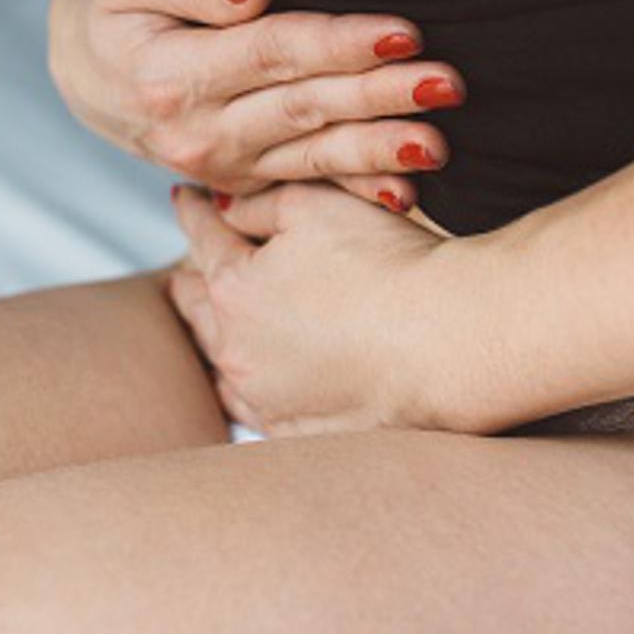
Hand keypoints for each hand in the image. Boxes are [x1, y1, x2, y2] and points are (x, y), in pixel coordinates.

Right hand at [48, 0, 464, 208]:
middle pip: (304, 108)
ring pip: (313, 155)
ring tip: (440, 144)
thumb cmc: (122, 9)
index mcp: (171, 76)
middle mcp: (196, 132)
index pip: (272, 53)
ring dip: (379, 150)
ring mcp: (222, 165)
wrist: (90, 75)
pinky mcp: (242, 181)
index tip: (402, 30)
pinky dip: (356, 190)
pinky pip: (307, 186)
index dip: (338, 43)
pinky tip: (405, 194)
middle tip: (447, 84)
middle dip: (379, 97)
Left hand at [167, 182, 482, 436]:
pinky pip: (254, 409)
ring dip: (216, 339)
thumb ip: (260, 206)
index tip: (186, 200)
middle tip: (183, 271)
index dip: (194, 213)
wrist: (450, 341)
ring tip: (212, 326)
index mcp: (233, 288)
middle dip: (191, 282)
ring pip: (221, 364)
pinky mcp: (297, 433)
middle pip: (198, 307)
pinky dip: (247, 389)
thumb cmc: (389, 265)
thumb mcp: (315, 207)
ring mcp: (265, 398)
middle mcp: (236, 349)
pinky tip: (251, 382)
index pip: (202, 238)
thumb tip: (227, 211)